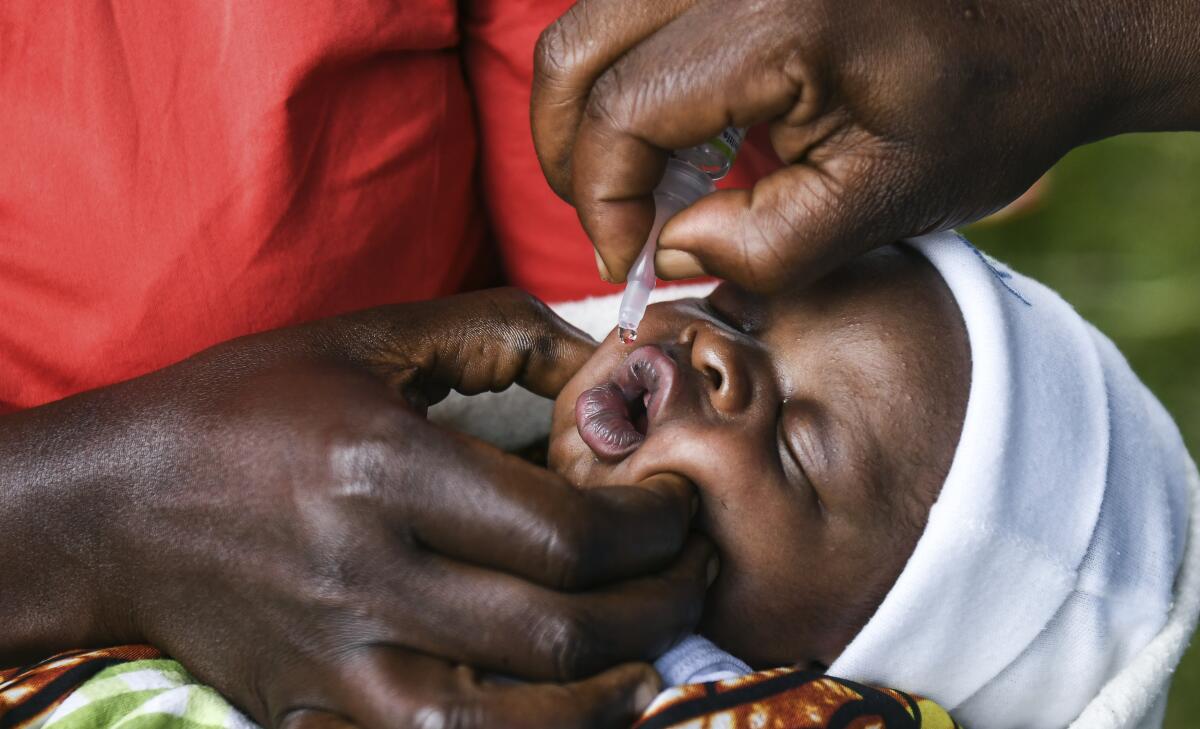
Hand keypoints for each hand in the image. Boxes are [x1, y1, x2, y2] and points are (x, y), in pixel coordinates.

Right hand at [0, 289, 711, 728]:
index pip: (563, 532)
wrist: (115, 505)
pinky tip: (575, 704)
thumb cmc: (246, 406)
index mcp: (383, 470)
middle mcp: (364, 576)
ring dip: (612, 690)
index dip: (651, 526)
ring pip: (510, 723)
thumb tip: (605, 361)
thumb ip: (496, 336)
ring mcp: (337, 662)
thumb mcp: (368, 339)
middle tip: (693, 567)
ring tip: (656, 643)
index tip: (676, 504)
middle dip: (659, 605)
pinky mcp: (316, 711)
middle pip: (556, 632)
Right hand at [531, 0, 1199, 290]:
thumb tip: (666, 251)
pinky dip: (630, 74)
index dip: (603, 203)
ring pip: (590, 22)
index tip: (631, 261)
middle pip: (572, 53)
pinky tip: (682, 130)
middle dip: (574, 157)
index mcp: (773, 16)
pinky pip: (634, 7)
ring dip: (595, 113)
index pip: (618, 114)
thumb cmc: (986, 107)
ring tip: (648, 183)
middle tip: (618, 224)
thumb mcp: (880, 204)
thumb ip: (761, 249)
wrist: (1055, 19)